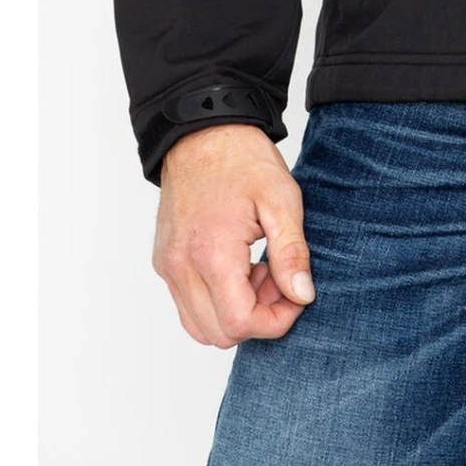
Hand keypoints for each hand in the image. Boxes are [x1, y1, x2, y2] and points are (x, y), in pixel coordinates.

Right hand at [153, 123, 315, 346]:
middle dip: (257, 317)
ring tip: (258, 270)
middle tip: (278, 278)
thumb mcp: (282, 198)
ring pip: (200, 327)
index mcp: (212, 252)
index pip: (240, 322)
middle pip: (219, 333)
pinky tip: (237, 266)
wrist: (203, 132)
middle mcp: (181, 266)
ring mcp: (168, 266)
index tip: (296, 295)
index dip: (275, 320)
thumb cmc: (243, 159)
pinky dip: (215, 300)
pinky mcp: (164, 262)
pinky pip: (187, 306)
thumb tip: (302, 296)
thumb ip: (291, 252)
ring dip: (235, 311)